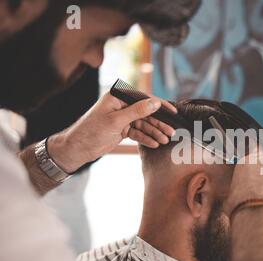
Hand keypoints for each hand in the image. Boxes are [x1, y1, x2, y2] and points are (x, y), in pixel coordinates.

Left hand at [47, 93, 176, 172]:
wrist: (77, 149)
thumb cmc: (91, 131)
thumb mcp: (116, 121)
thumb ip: (137, 111)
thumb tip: (155, 103)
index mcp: (118, 97)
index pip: (143, 99)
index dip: (160, 106)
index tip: (173, 112)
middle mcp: (121, 105)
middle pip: (146, 113)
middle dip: (159, 123)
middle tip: (171, 132)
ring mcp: (122, 118)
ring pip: (143, 124)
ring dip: (154, 132)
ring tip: (165, 140)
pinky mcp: (122, 129)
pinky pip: (138, 133)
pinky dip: (146, 138)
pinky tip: (155, 144)